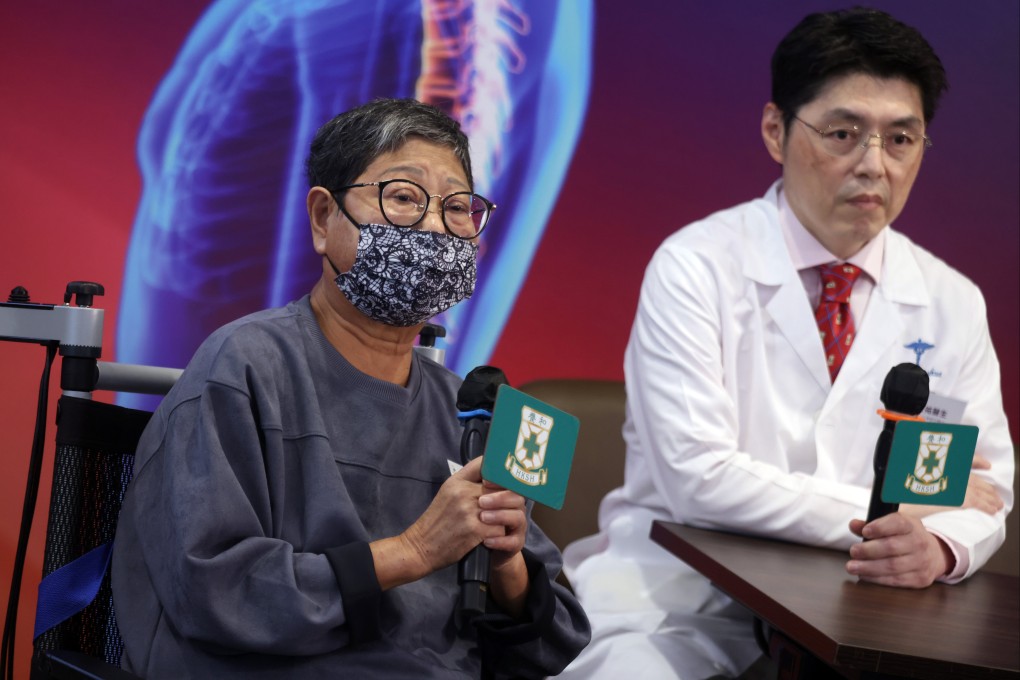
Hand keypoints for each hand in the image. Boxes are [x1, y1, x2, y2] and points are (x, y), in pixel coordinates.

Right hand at [372, 457, 503, 588]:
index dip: (498, 472)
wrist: (421, 546)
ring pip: (503, 508)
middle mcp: (463, 492)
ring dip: (503, 517)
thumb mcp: (447, 492)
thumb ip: (467, 480)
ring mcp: (470, 511)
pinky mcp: (475, 530)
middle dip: (507, 498)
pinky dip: (498, 534)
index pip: (486, 465)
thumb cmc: (436, 520)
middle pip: (500, 487)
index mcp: (457, 481)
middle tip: (508, 506)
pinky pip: (500, 528)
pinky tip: (490, 536)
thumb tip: (490, 472)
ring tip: (497, 523)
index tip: (503, 482)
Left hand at [480, 479, 530, 617]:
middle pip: (516, 496)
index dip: (500, 479)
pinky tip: (486, 541)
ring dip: (500, 516)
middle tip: (481, 502)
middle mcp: (514, 507)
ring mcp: (516, 525)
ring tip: (482, 519)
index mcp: (504, 492)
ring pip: (518, 516)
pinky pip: (513, 541)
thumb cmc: (470, 520)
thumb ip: (475, 478)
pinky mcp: (515, 543)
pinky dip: (500, 541)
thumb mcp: (467, 497)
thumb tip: (482, 461)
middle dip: (499, 497)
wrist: (473, 548)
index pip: (510, 481)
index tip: (485, 481)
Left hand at [846, 513, 952, 587]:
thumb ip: (872, 525)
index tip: (865, 531)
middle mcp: (919, 542)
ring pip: (892, 566)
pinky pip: (896, 580)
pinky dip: (877, 579)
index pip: (897, 523)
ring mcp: (922, 562)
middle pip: (891, 547)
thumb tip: (853, 525)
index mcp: (911, 525)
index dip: (880, 527)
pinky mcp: (920, 579)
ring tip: (852, 566)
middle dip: (868, 550)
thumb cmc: (906, 537)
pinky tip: (864, 576)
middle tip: (853, 551)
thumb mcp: (893, 525)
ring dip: (869, 567)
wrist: (935, 554)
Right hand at [900, 455, 1003, 518]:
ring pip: (979, 489)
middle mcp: (949, 468)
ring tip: (996, 504)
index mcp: (937, 461)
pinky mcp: (959, 498)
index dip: (977, 460)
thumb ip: (918, 467)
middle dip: (985, 486)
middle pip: (973, 476)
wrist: (895, 503)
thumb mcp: (905, 473)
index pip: (963, 456)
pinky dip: (987, 506)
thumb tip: (926, 472)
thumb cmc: (897, 490)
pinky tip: (992, 510)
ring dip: (990, 496)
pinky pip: (978, 501)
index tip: (986, 464)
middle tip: (993, 493)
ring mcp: (955, 482)